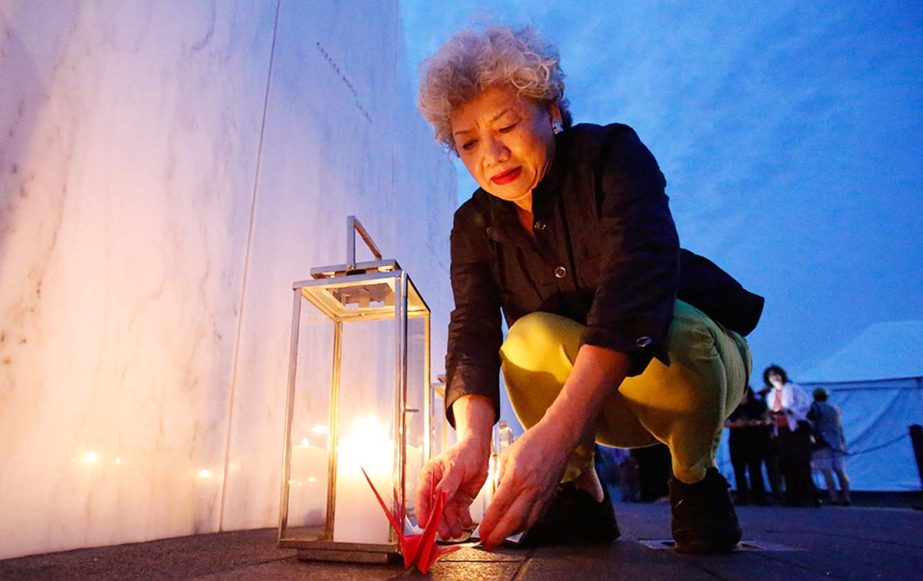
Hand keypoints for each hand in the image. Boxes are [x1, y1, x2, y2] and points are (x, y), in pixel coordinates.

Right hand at [415, 437, 489, 539]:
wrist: (480, 451)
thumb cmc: (464, 452)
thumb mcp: (455, 466)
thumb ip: (448, 482)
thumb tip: (440, 496)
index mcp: (430, 477)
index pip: (422, 497)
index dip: (422, 511)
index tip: (423, 524)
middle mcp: (438, 488)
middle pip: (435, 509)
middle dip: (439, 522)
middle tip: (444, 533)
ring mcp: (450, 495)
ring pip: (448, 513)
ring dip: (451, 523)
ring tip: (457, 531)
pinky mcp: (461, 499)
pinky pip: (460, 512)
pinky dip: (463, 518)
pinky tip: (466, 522)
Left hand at [478, 419, 573, 548]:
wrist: (557, 438)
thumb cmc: (532, 443)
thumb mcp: (506, 457)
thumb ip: (500, 479)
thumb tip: (496, 498)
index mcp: (516, 477)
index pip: (499, 507)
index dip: (489, 524)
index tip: (482, 533)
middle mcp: (530, 489)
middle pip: (513, 520)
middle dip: (499, 535)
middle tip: (489, 543)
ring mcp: (542, 494)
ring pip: (527, 523)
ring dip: (512, 533)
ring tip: (500, 537)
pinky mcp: (550, 497)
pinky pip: (537, 518)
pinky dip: (526, 525)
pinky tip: (517, 527)